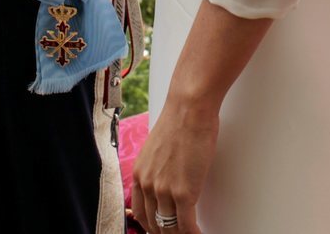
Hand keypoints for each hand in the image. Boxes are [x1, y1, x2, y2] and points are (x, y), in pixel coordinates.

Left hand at [131, 100, 217, 233]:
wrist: (189, 108)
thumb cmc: (180, 121)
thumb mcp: (158, 148)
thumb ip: (157, 168)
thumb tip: (168, 180)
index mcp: (140, 174)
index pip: (140, 213)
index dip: (150, 226)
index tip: (159, 230)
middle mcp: (148, 184)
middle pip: (154, 224)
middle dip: (165, 233)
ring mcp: (164, 190)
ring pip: (170, 227)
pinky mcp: (183, 192)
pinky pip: (186, 225)